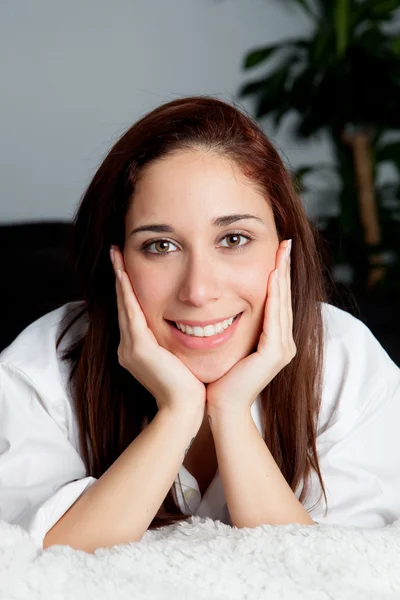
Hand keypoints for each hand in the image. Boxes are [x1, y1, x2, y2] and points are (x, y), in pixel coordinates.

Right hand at [110, 246, 205, 423]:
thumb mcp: (179, 360)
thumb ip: (175, 344)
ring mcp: (130, 348)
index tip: (126, 267)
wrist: (185, 410)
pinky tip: (125, 274)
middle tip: (116, 253)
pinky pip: (131, 313)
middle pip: (124, 304)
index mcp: (138, 350)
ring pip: (124, 305)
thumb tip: (191, 327)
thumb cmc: (189, 388)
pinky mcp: (138, 348)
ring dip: (121, 278)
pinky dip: (127, 292)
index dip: (128, 289)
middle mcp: (128, 347)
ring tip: (116, 255)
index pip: (132, 312)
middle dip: (120, 278)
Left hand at [206, 239, 295, 415]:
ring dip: (281, 276)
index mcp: (274, 341)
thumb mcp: (230, 346)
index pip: (277, 301)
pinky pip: (275, 318)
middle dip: (283, 269)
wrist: (221, 408)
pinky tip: (272, 276)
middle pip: (284, 298)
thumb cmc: (220, 380)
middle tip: (284, 243)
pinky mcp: (275, 354)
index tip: (276, 252)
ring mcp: (282, 349)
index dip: (277, 276)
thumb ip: (233, 327)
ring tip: (281, 252)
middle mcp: (284, 343)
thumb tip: (220, 306)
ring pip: (282, 304)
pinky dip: (273, 296)